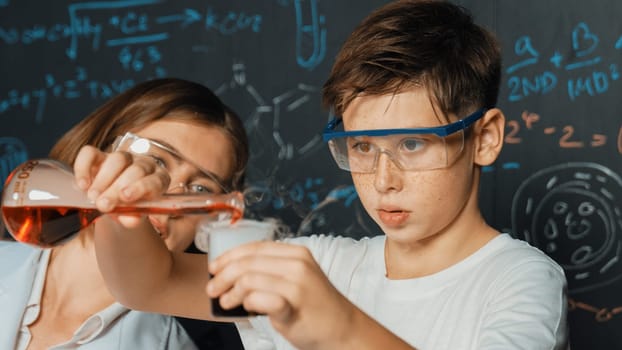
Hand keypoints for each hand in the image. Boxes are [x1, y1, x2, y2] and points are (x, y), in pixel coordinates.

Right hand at [73, 145, 169, 226]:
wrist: (113, 200)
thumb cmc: (128, 207)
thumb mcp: (132, 215)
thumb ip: (133, 218)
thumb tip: (131, 220)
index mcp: (158, 180)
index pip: (156, 180)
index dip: (141, 187)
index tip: (126, 197)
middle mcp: (144, 164)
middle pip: (135, 170)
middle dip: (117, 188)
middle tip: (103, 204)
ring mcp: (122, 157)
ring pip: (117, 159)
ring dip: (103, 179)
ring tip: (93, 197)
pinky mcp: (100, 155)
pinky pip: (91, 153)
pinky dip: (85, 167)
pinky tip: (82, 184)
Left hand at [206, 241, 356, 348]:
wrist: (343, 329)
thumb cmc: (315, 307)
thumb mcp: (295, 279)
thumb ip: (271, 272)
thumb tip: (231, 273)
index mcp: (296, 253)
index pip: (254, 248)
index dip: (229, 257)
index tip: (214, 268)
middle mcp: (298, 263)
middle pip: (248, 263)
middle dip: (223, 276)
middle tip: (212, 290)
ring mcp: (298, 284)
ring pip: (249, 280)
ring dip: (232, 293)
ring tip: (227, 303)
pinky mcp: (295, 306)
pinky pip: (261, 300)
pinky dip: (248, 303)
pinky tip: (248, 310)